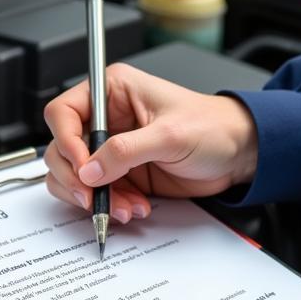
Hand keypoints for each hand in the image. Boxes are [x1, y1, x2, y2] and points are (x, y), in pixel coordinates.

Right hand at [43, 64, 258, 221]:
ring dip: (94, 197)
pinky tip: (133, 208)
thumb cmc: (213, 127)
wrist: (239, 154)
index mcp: (112, 91)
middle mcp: (106, 119)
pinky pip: (97, 194)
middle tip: (94, 196)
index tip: (83, 167)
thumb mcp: (169, 135)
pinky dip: (109, 206)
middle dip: (76, 178)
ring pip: (74, 176)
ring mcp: (111, 149)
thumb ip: (125, 151)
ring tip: (122, 207)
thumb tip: (89, 170)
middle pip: (61, 148)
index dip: (67, 141)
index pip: (63, 112)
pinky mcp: (121, 174)